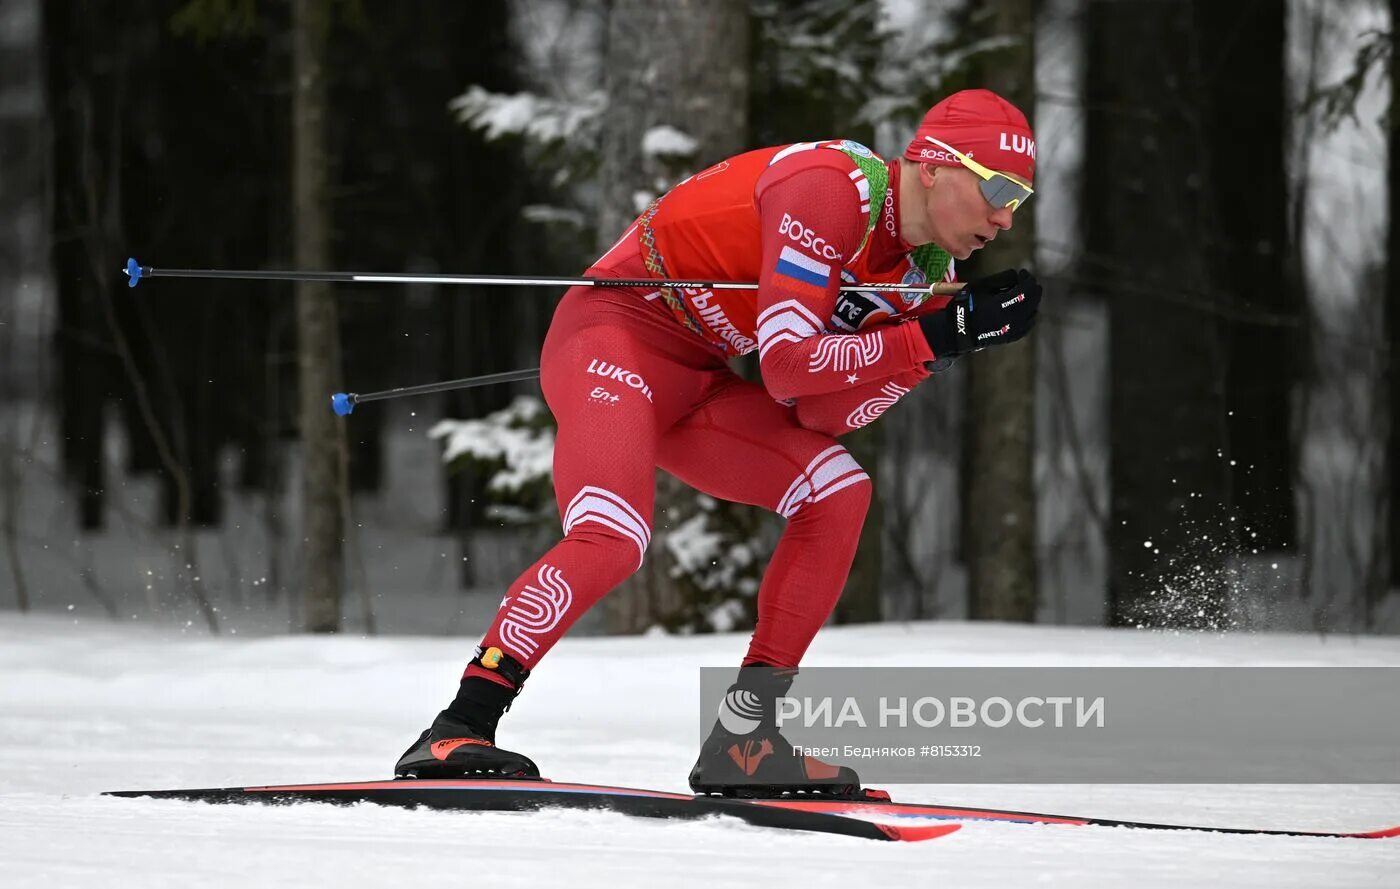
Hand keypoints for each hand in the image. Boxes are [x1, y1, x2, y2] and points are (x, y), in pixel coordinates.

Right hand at [918, 268, 1040, 358]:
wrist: (958, 329)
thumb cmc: (967, 305)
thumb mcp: (981, 286)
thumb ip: (1001, 279)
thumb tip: (1017, 276)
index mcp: (1003, 305)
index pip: (1026, 290)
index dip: (1028, 279)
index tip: (1024, 272)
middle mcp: (1011, 318)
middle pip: (1032, 301)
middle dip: (1033, 289)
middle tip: (1029, 281)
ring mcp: (1012, 330)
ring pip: (1032, 313)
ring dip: (1033, 302)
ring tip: (1027, 294)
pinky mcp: (1010, 337)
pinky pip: (1027, 326)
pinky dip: (1030, 315)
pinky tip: (1026, 310)